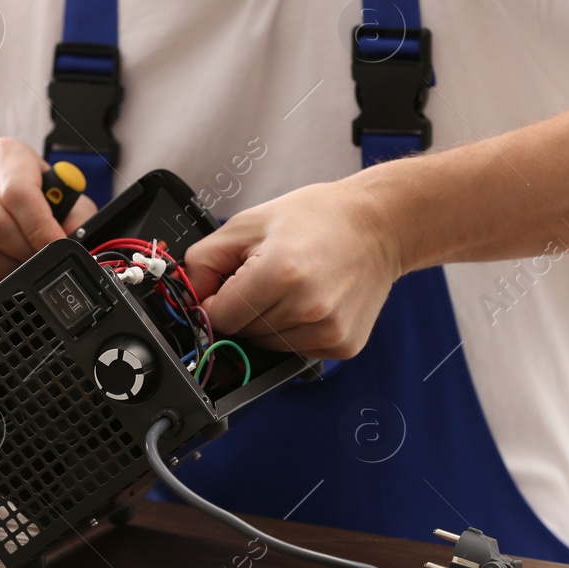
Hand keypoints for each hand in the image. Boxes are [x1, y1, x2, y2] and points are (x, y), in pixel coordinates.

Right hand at [0, 137, 97, 296]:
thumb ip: (73, 217)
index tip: (55, 250)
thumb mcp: (58, 207)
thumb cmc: (23, 214)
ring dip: (0, 274)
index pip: (19, 192)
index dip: (40, 228)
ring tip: (15, 275)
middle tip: (34, 267)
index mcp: (7, 154)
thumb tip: (72, 237)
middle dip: (22, 256)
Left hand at [182, 178, 404, 358]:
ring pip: (267, 345)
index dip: (217, 299)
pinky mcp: (342, 345)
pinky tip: (311, 300)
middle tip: (269, 274)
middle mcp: (306, 308)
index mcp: (279, 274)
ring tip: (294, 285)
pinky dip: (294, 330)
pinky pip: (295, 350)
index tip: (230, 283)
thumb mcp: (248, 224)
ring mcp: (328, 331)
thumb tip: (189, 297)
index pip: (219, 317)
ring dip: (269, 321)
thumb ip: (205, 260)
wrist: (379, 225)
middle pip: (242, 332)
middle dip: (244, 306)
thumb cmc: (317, 218)